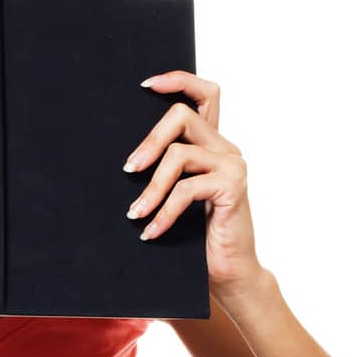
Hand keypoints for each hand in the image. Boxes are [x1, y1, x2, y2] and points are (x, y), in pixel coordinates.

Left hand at [123, 72, 262, 297]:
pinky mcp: (232, 187)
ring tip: (134, 213)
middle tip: (129, 170)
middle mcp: (226, 149)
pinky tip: (151, 232)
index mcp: (214, 145)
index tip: (145, 86)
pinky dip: (164, 212)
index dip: (178, 80)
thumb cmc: (198, 240)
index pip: (206, 93)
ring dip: (151, 187)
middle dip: (149, 140)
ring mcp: (232, 166)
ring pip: (179, 154)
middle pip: (183, 116)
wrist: (228, 276)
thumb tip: (124, 163)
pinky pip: (186, 189)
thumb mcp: (177, 199)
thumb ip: (165, 173)